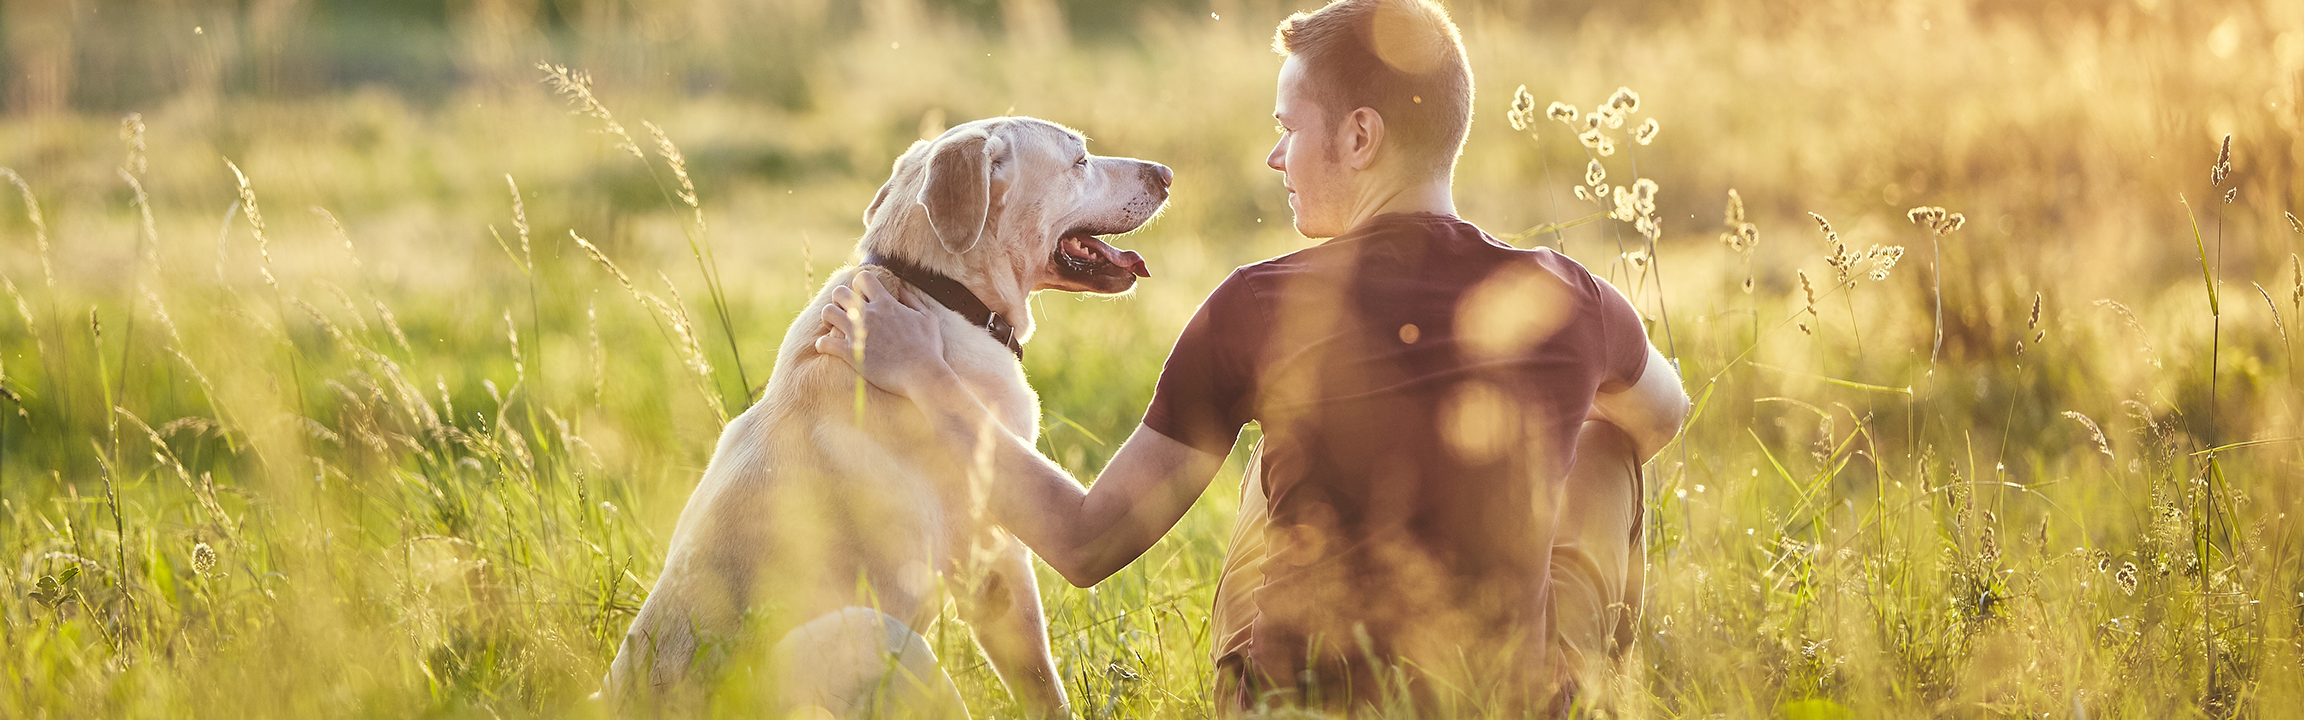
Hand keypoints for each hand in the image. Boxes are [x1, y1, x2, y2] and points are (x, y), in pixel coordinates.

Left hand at [815, 271, 951, 396]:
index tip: (863, 295)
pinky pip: (824, 342)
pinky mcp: (850, 353)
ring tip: (835, 327)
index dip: (860, 284)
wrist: (921, 375)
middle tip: (845, 311)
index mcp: (886, 303)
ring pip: (827, 313)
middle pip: (839, 292)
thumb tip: (900, 288)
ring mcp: (857, 332)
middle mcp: (868, 314)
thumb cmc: (928, 348)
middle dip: (839, 299)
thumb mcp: (927, 318)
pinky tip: (829, 348)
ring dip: (828, 318)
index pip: (863, 278)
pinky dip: (823, 344)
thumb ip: (912, 300)